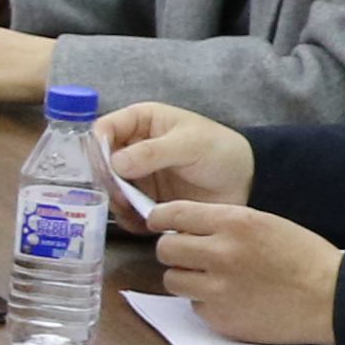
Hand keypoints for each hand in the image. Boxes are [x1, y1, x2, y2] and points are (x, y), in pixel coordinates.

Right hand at [93, 101, 252, 207]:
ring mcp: (137, 177)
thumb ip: (153, 151)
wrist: (245, 183)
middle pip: (100, 162)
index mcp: (141, 122)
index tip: (105, 167)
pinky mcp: (145, 201)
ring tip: (135, 210)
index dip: (99, 146)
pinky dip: (129, 219)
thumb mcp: (190, 144)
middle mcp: (132, 148)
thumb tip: (116, 163)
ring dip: (116, 202)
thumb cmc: (220, 151)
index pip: (105, 128)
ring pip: (109, 189)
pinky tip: (144, 222)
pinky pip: (125, 211)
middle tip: (120, 195)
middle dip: (106, 180)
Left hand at [152, 199, 344, 344]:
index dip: (161, 219)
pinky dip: (205, 303)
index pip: (174, 214)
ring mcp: (219, 288)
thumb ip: (223, 222)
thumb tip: (183, 224)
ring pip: (172, 279)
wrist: (331, 298)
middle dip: (174, 251)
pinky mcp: (221, 317)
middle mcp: (221, 253)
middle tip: (189, 256)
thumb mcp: (264, 222)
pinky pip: (194, 305)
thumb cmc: (303, 258)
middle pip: (166, 249)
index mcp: (234, 222)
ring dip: (186, 278)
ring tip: (210, 279)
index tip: (158, 223)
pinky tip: (230, 299)